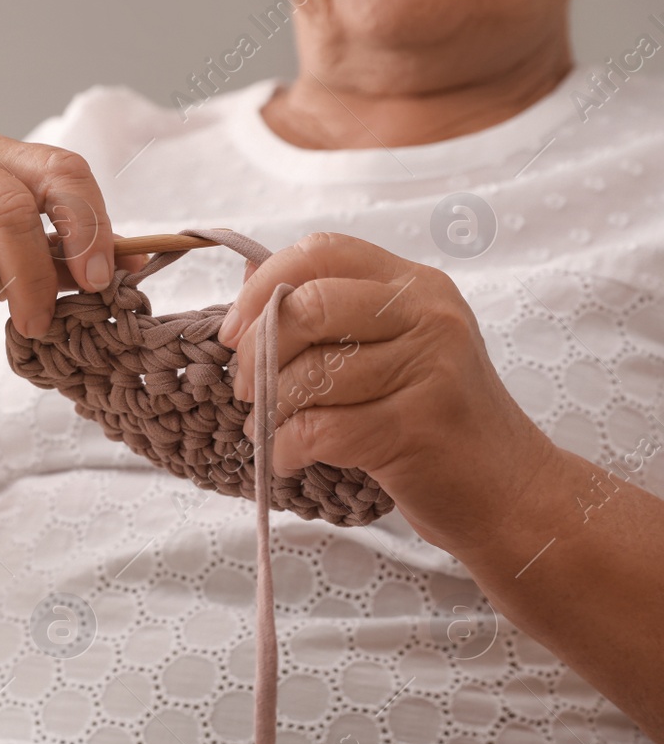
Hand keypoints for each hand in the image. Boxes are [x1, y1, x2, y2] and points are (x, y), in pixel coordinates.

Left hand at [217, 232, 555, 550]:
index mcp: (414, 285)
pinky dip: (288, 448)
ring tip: (274, 429)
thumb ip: (326, 313)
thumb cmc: (431, 421)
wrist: (509, 492)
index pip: (321, 251)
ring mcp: (432, 366)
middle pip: (308, 306)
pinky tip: (291, 457)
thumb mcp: (387, 351)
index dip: (261, 286)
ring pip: (311, 372)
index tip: (233, 333)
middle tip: (248, 391)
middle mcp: (429, 314)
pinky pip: (322, 429)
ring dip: (272, 410)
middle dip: (257, 353)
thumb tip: (247, 272)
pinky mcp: (421, 425)